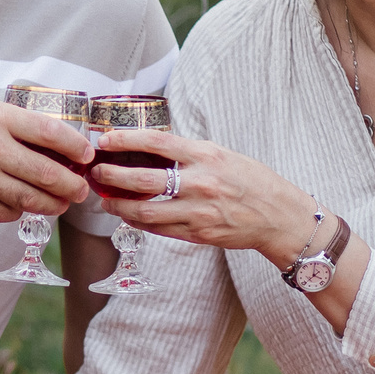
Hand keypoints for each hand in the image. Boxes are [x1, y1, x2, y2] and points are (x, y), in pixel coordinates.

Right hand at [0, 85, 92, 221]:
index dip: (76, 147)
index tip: (86, 155)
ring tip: (58, 203)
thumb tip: (36, 136)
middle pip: (48, 174)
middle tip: (80, 189)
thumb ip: (3, 119)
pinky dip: (15, 211)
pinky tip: (18, 205)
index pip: (52, 134)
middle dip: (72, 186)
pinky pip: (0, 213)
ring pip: (29, 200)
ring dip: (50, 204)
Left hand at [91, 128, 324, 266]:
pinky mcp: (197, 234)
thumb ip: (189, 152)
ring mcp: (197, 212)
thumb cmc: (251, 181)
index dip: (126, 140)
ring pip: (144, 211)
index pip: (157, 142)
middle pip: (143, 179)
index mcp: (206, 156)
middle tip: (95, 172)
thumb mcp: (223, 155)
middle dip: (112, 175)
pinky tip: (127, 216)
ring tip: (105, 199)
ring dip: (118, 205)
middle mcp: (200, 183)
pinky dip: (138, 222)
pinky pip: (158, 229)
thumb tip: (153, 147)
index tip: (105, 139)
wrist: (278, 217)